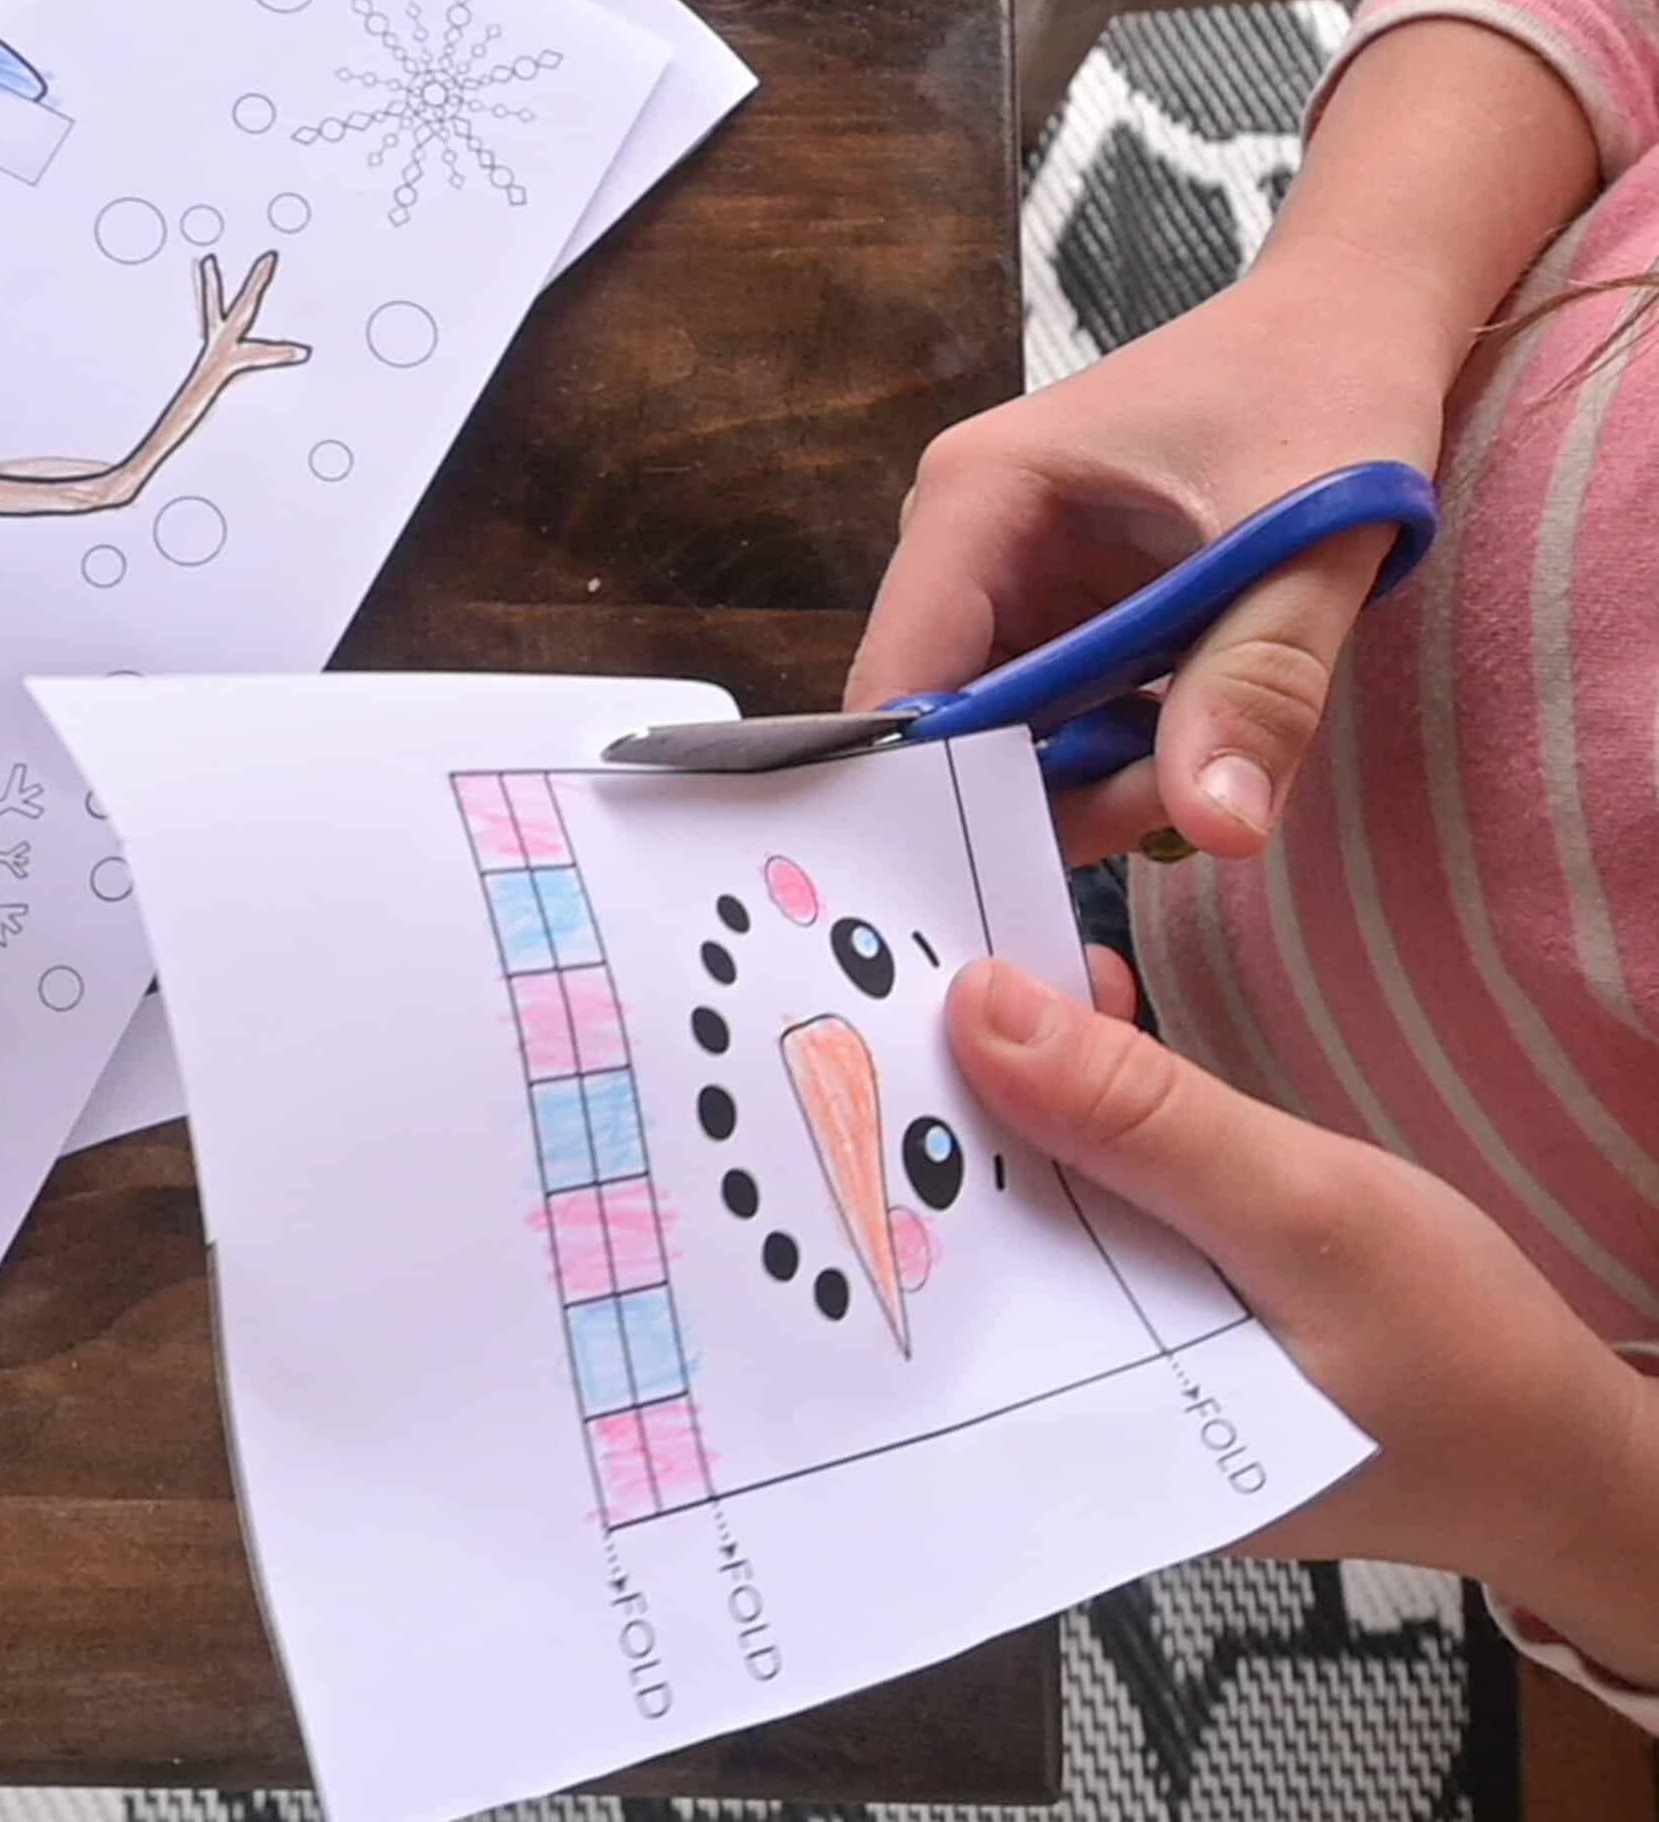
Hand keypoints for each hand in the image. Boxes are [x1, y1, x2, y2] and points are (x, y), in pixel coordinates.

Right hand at [845, 247, 1445, 863]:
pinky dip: (1115, 755)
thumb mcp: (1314, 540)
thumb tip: (1215, 825)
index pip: (904, 676)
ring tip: (1205, 766)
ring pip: (1001, 736)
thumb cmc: (1332, 389)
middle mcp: (964, 538)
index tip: (1033, 860)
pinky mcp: (1050, 609)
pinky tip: (1195, 737)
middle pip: (946, 722)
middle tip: (1172, 809)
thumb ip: (1260, 682)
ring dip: (1090, 781)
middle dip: (1044, 792)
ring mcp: (1003, 577)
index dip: (945, 784)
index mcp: (981, 494)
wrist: (1359, 319)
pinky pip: (1052, 720)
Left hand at [946, 953, 1658, 1686]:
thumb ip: (1142, 1121)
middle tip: (874, 963)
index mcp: (1068, 1414)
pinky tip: (1040, 1028)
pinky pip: (1073, 1200)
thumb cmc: (1458, 1353)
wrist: (1564, 1443)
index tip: (842, 1016)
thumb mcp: (1300, 1212)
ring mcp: (1099, 1349)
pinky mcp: (1141, 1306)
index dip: (881, 1142)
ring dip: (990, 1097)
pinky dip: (1063, 1116)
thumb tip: (980, 1010)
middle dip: (923, 1106)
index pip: (928, 1269)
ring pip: (1013, 1201)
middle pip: (956, 1226)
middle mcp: (1057, 1391)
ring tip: (939, 971)